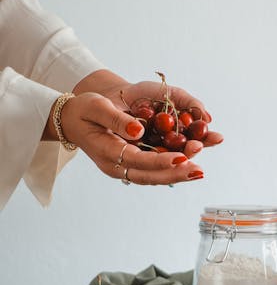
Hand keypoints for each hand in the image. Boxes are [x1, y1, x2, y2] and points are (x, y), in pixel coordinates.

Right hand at [45, 92, 205, 186]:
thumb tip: (138, 130)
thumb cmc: (83, 110)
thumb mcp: (96, 107)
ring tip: (198, 172)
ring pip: (152, 177)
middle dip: (175, 174)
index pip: (138, 160)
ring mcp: (122, 168)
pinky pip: (151, 172)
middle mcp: (116, 166)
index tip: (182, 158)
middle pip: (149, 175)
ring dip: (176, 175)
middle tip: (199, 170)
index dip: (161, 161)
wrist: (71, 120)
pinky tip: (188, 166)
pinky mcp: (129, 165)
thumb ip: (116, 119)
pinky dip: (170, 170)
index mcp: (107, 152)